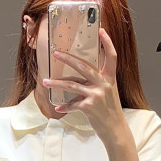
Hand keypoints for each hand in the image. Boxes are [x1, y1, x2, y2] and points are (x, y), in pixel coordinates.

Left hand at [42, 27, 123, 143]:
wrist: (115, 129)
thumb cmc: (110, 110)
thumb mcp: (108, 92)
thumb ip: (97, 82)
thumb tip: (79, 76)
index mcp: (110, 78)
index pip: (111, 57)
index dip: (108, 43)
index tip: (102, 30)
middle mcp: (104, 84)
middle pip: (83, 66)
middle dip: (68, 59)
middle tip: (56, 53)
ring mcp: (96, 95)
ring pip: (72, 85)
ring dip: (56, 83)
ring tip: (45, 82)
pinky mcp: (89, 107)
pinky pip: (72, 104)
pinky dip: (65, 107)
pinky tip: (58, 109)